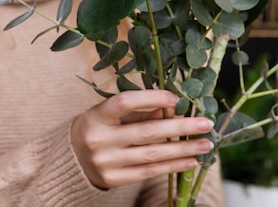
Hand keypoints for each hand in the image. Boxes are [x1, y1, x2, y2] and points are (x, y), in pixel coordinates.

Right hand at [71, 90, 213, 188]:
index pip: (124, 103)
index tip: (175, 98)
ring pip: (152, 154)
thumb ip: (137, 111)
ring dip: (183, 149)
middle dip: (180, 128)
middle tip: (205, 124)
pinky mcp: (114, 179)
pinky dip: (172, 166)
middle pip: (146, 132)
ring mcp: (107, 162)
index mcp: (96, 117)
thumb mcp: (109, 114)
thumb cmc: (97, 128)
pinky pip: (149, 172)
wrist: (72, 159)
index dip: (150, 98)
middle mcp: (100, 140)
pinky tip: (190, 161)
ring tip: (205, 144)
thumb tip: (170, 109)